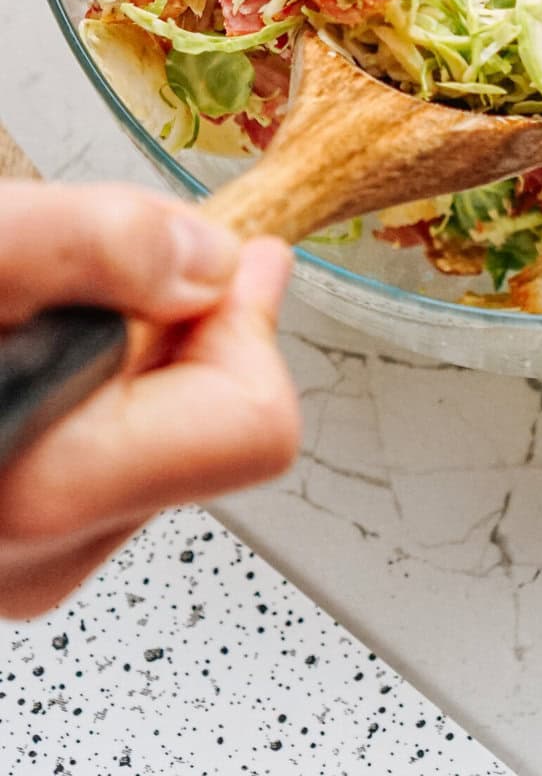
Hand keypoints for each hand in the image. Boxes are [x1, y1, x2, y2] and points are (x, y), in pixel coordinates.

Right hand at [0, 182, 299, 616]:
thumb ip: (92, 245)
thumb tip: (207, 261)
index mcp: (47, 493)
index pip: (256, 420)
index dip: (244, 316)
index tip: (226, 251)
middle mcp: (38, 555)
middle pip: (215, 420)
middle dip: (185, 324)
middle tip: (113, 260)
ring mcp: (21, 556)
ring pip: (161, 430)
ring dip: (134, 344)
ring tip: (48, 299)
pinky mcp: (9, 539)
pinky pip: (106, 445)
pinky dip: (93, 376)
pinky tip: (38, 337)